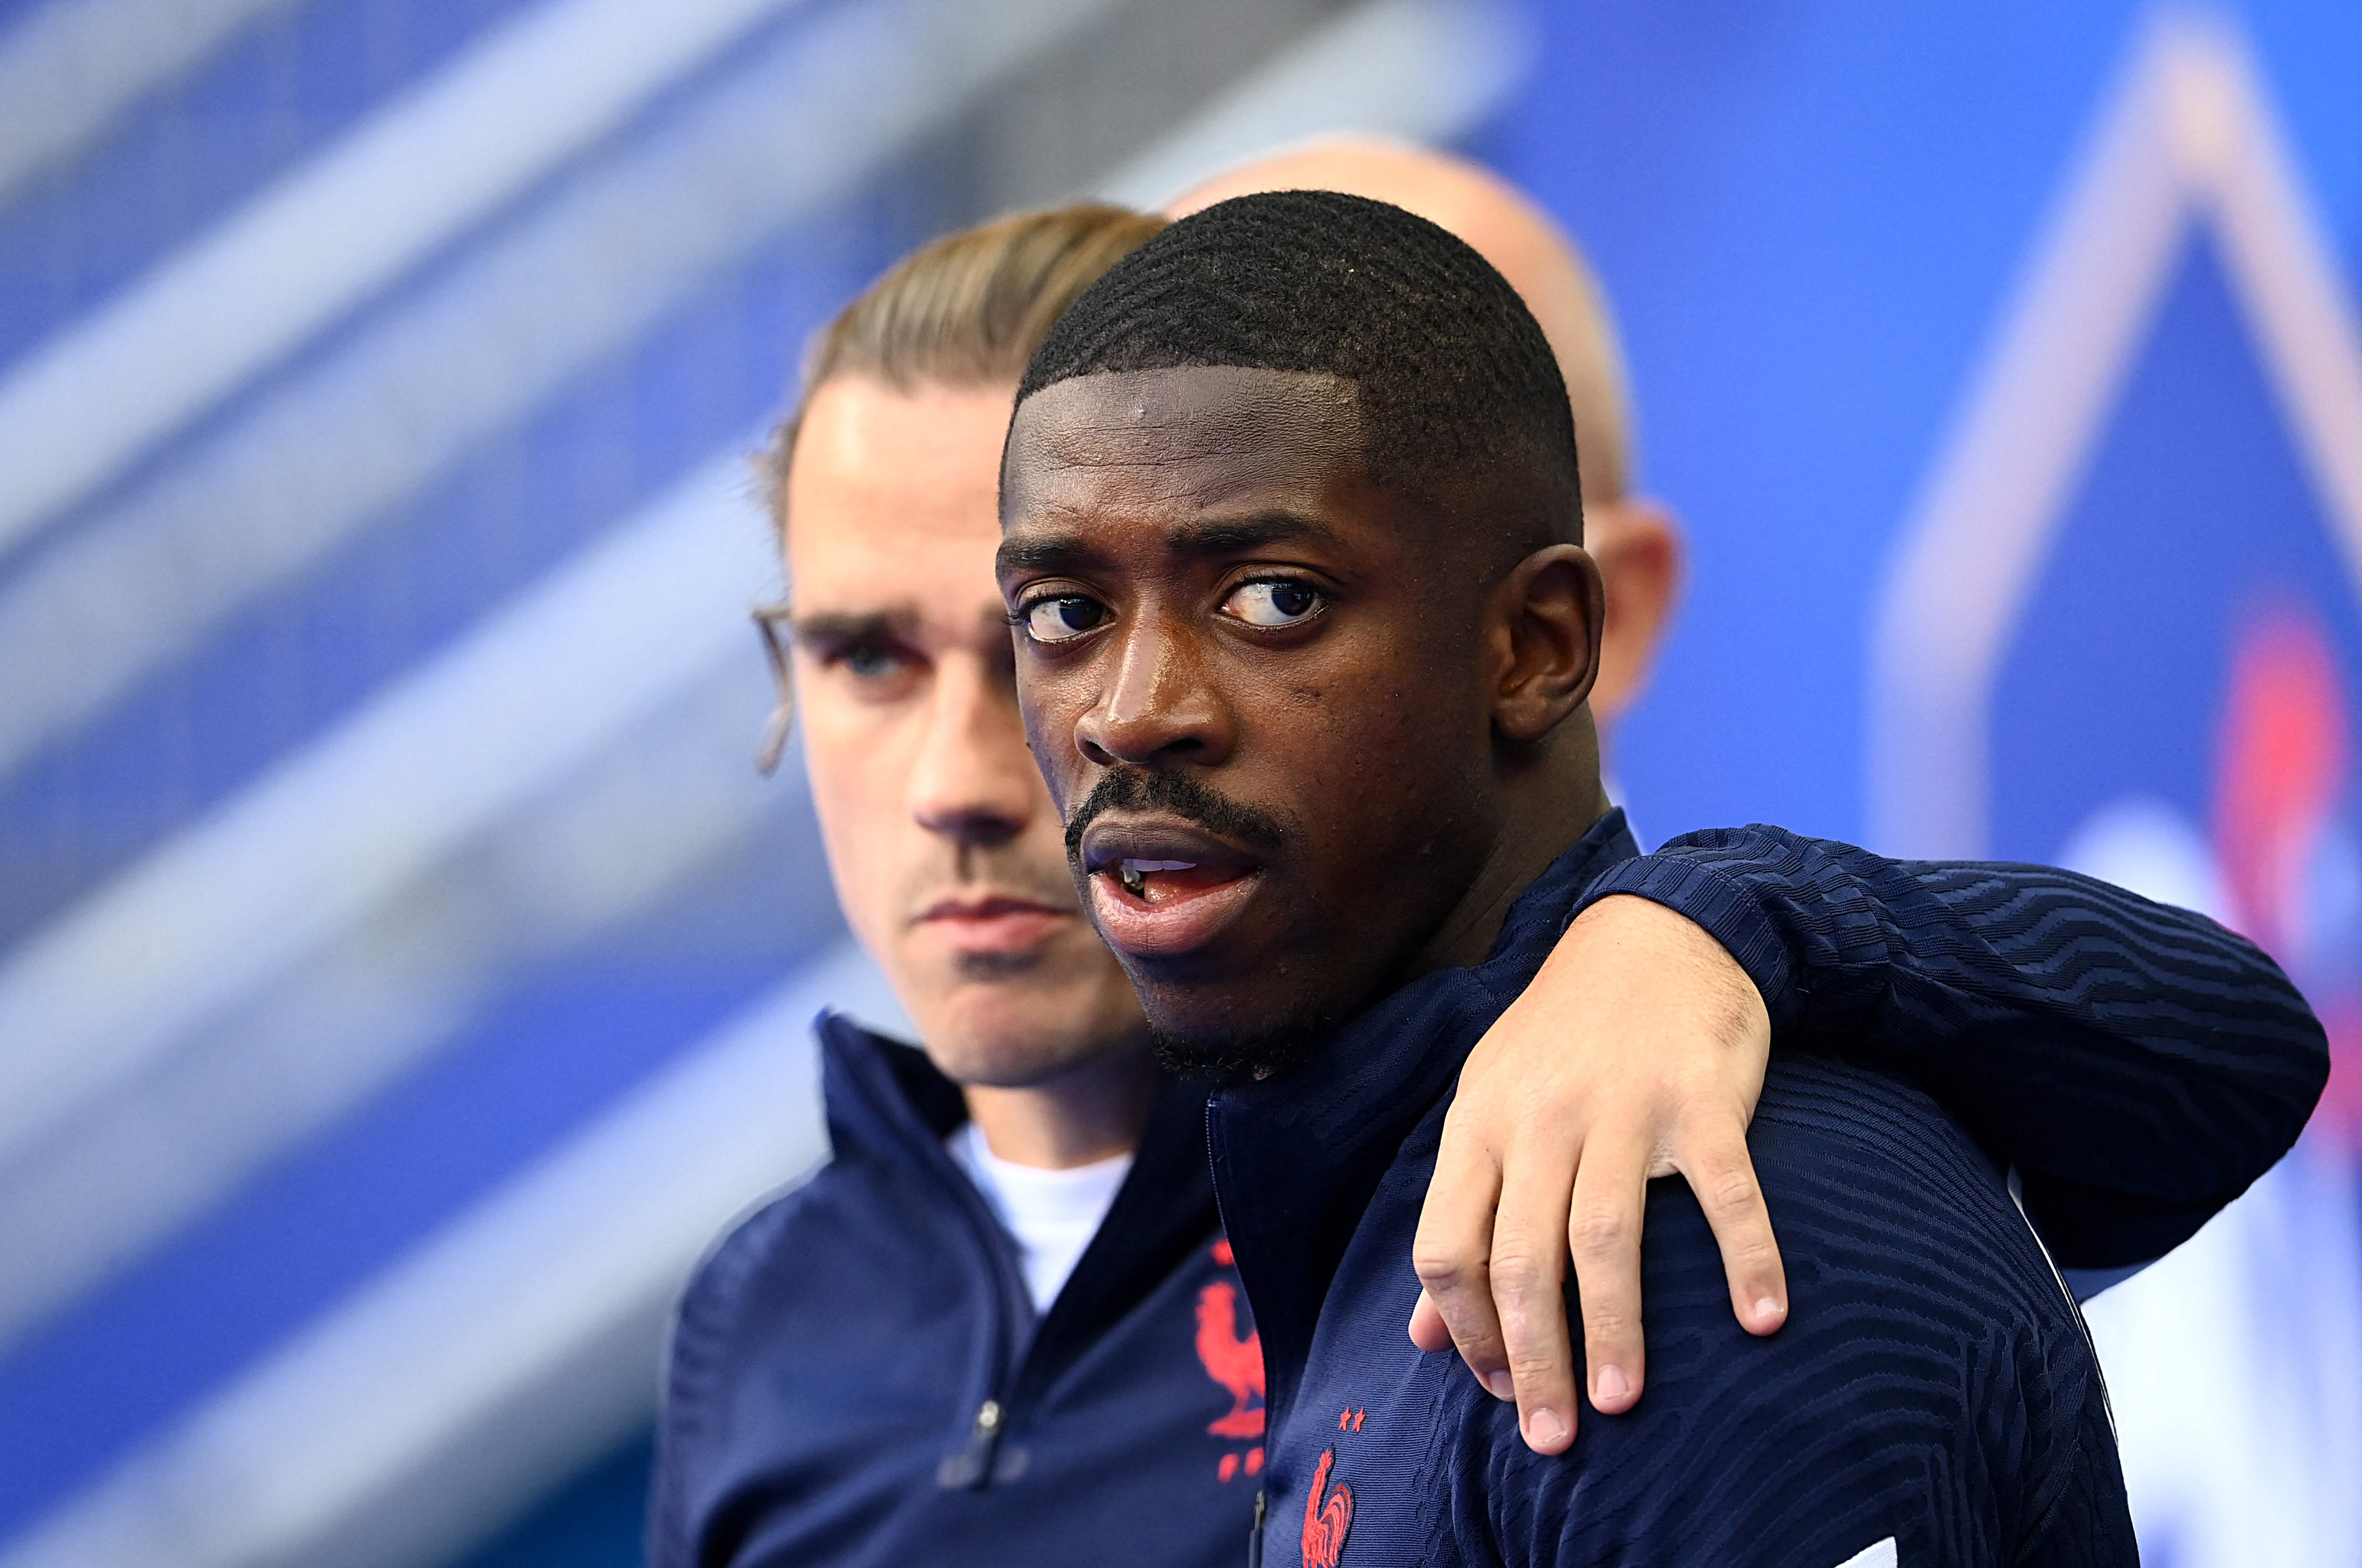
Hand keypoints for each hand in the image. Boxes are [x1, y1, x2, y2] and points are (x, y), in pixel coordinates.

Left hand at [1408, 893, 1786, 1453]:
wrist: (1653, 932)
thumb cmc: (1563, 1040)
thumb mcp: (1491, 1110)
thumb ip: (1460, 1216)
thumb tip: (1424, 1333)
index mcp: (1480, 1124)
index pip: (1447, 1245)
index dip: (1465, 1329)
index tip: (1500, 1389)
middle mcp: (1542, 1117)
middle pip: (1520, 1258)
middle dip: (1532, 1358)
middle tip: (1552, 1437)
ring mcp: (1623, 1106)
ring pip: (1605, 1236)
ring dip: (1614, 1328)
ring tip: (1621, 1401)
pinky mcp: (1703, 1096)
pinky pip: (1724, 1191)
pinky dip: (1746, 1257)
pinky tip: (1760, 1319)